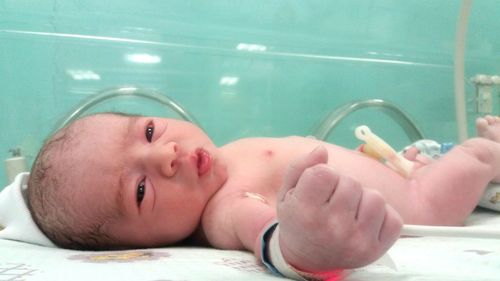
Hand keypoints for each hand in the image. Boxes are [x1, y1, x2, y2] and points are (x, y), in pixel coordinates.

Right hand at [276, 146, 402, 270]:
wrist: (307, 259)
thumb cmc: (298, 220)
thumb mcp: (288, 193)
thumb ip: (300, 166)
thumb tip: (321, 149)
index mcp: (306, 212)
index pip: (325, 172)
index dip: (322, 174)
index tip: (317, 188)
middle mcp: (333, 228)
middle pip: (352, 182)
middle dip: (343, 185)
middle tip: (332, 201)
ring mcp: (357, 241)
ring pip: (375, 196)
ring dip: (364, 199)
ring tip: (350, 210)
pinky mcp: (376, 250)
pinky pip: (393, 218)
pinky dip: (382, 216)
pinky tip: (364, 221)